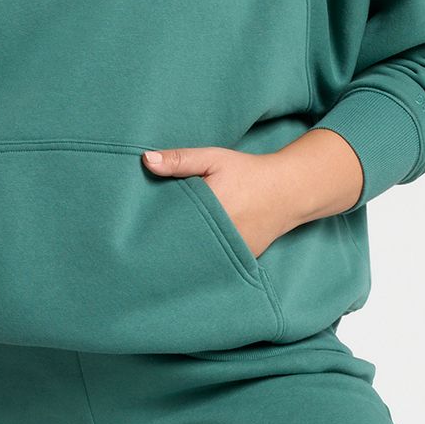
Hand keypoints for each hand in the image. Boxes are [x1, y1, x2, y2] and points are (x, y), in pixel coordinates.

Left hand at [141, 129, 362, 254]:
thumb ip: (180, 160)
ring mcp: (234, 249)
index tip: (137, 235)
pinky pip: (217, 264)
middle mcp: (222, 233)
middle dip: (166, 248)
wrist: (288, 190)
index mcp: (210, 207)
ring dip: (183, 259)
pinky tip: (188, 265)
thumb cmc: (247, 172)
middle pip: (183, 246)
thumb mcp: (214, 158)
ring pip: (200, 260)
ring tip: (160, 265)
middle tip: (141, 255)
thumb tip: (146, 160)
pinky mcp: (243, 259)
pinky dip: (204, 263)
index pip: (172, 224)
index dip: (155, 230)